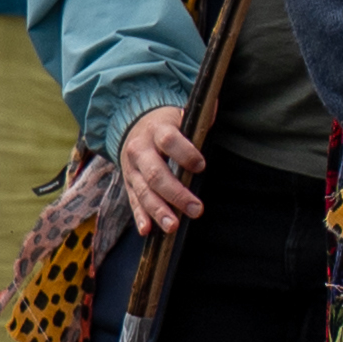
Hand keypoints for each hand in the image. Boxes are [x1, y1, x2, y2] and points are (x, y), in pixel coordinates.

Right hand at [119, 105, 204, 232]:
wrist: (135, 125)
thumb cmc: (168, 123)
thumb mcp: (182, 115)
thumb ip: (199, 120)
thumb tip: (214, 111)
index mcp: (157, 130)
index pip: (169, 141)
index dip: (185, 153)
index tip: (201, 166)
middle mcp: (140, 150)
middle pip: (156, 174)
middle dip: (176, 194)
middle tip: (197, 209)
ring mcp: (131, 169)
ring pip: (143, 192)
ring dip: (159, 211)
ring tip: (174, 226)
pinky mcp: (128, 183)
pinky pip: (133, 201)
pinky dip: (140, 216)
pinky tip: (148, 230)